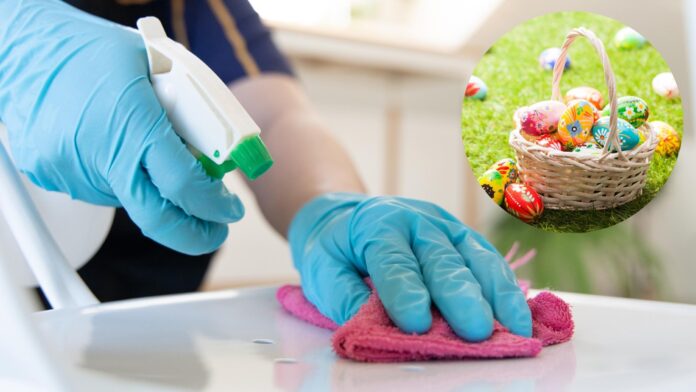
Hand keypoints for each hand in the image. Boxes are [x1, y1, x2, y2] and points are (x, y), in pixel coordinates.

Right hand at [0, 0, 242, 253]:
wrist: (22, 47)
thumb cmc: (92, 50)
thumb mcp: (159, 66)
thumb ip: (191, 111)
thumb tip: (220, 152)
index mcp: (132, 124)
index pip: (183, 186)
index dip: (214, 206)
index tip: (230, 211)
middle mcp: (99, 155)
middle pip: (157, 220)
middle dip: (195, 235)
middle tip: (215, 230)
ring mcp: (72, 171)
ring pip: (130, 200)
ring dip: (151, 190)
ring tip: (144, 147)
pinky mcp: (53, 176)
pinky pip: (101, 189)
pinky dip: (119, 177)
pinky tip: (112, 145)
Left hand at [289, 193, 531, 340]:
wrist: (346, 217)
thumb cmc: (335, 248)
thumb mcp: (321, 269)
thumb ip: (341, 295)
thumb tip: (367, 324)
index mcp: (378, 226)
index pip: (393, 261)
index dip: (405, 292)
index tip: (415, 323)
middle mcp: (418, 221)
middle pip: (442, 259)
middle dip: (461, 296)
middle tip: (476, 330)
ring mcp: (446, 228)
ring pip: (476, 257)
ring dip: (497, 294)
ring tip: (515, 328)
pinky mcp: (464, 239)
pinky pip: (489, 261)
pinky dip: (506, 288)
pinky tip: (519, 314)